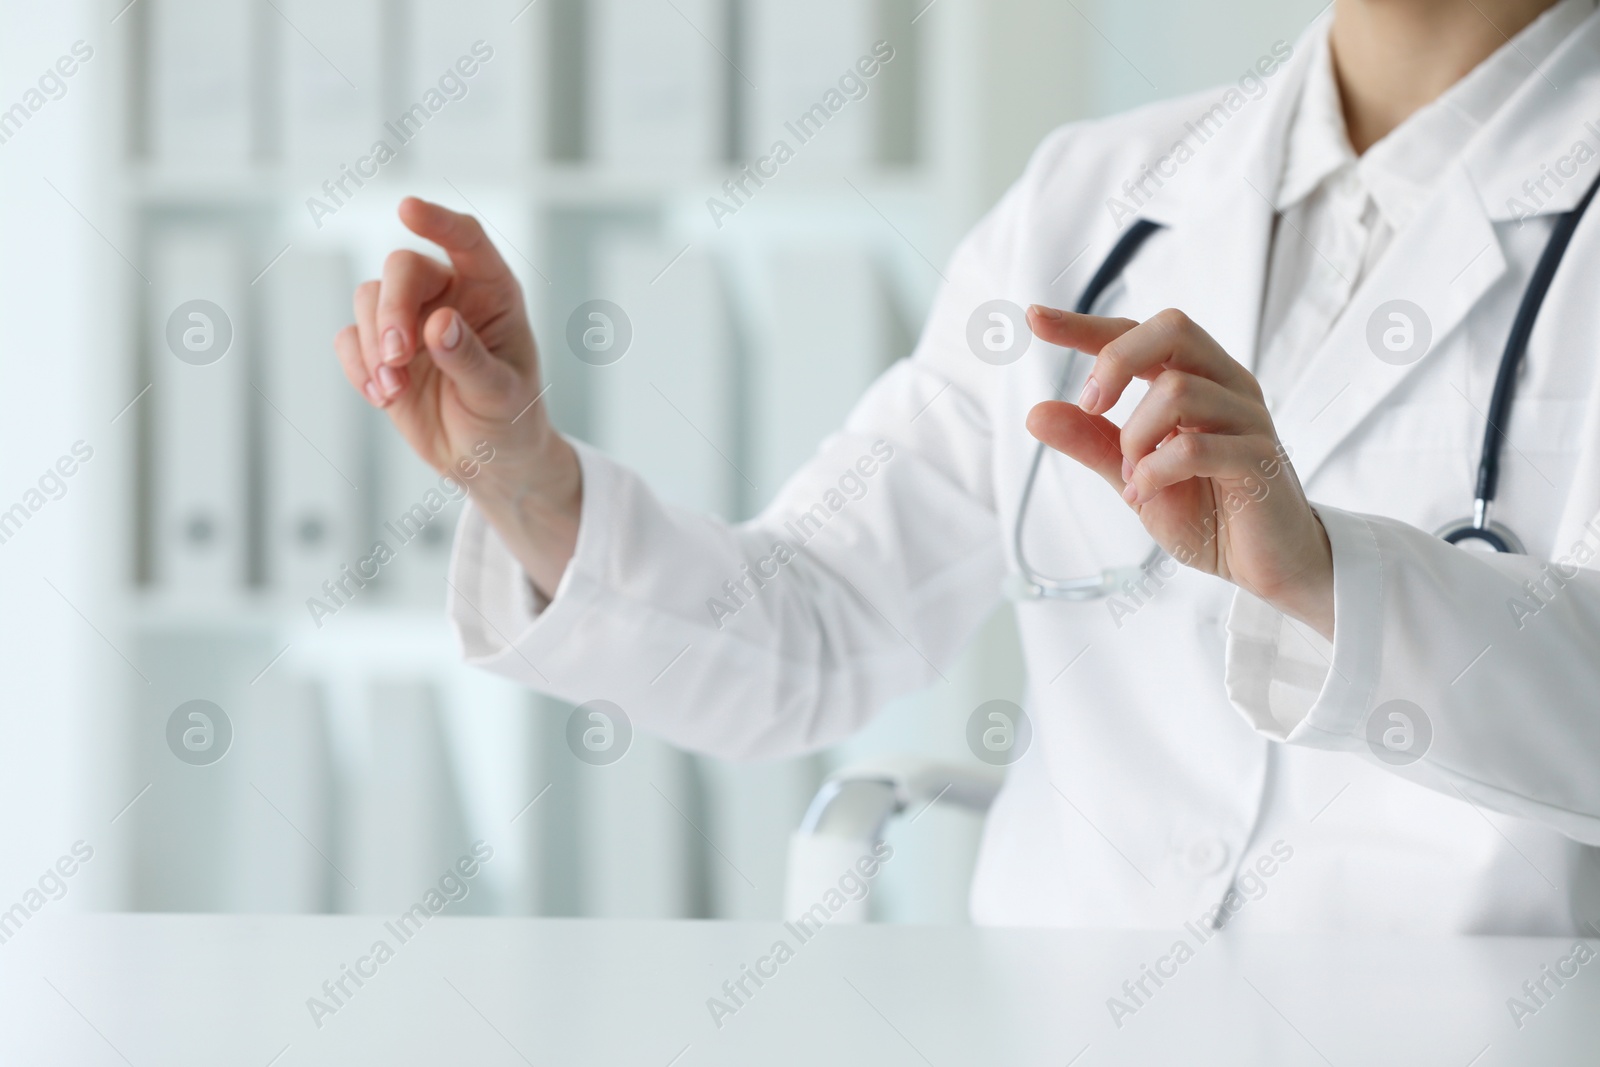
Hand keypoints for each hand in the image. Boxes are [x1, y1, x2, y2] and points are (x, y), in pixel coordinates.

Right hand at [335, 197, 579, 594]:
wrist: (487, 463)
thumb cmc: (509, 421)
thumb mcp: (501, 396)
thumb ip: (471, 360)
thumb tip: (438, 323)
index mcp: (492, 292)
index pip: (466, 240)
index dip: (438, 222)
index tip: (407, 209)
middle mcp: (449, 295)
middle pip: (402, 269)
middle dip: (391, 308)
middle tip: (397, 356)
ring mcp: (410, 319)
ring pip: (368, 298)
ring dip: (373, 344)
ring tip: (393, 390)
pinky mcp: (380, 349)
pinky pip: (349, 338)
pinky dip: (358, 366)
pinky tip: (383, 397)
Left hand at [1023, 306, 1333, 638]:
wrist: (1268, 566)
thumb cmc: (1210, 514)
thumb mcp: (1133, 475)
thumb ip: (1091, 442)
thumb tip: (1035, 413)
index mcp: (1195, 380)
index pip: (1138, 333)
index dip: (1086, 325)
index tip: (1035, 318)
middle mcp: (1225, 386)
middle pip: (1171, 329)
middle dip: (1115, 361)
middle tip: (1092, 407)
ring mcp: (1246, 418)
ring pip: (1176, 390)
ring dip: (1135, 437)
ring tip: (1135, 477)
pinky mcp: (1259, 458)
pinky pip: (1194, 446)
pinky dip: (1154, 471)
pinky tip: (1145, 493)